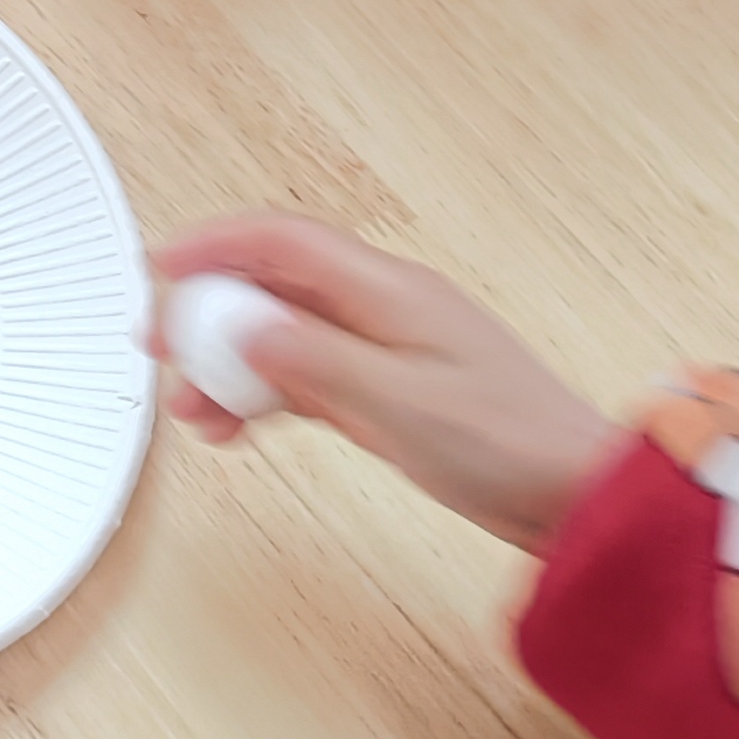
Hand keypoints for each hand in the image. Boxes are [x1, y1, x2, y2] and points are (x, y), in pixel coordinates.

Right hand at [154, 216, 624, 555]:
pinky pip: (305, 375)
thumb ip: (314, 361)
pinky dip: (265, 394)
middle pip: (273, 285)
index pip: (282, 241)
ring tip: (194, 410)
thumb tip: (243, 326)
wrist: (577, 498)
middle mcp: (382, 308)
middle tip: (160, 348)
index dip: (215, 244)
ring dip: (230, 364)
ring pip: (282, 335)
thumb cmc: (510, 446)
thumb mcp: (398, 404)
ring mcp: (385, 350)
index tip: (162, 266)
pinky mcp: (388, 391)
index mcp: (388, 291)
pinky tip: (239, 426)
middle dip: (208, 311)